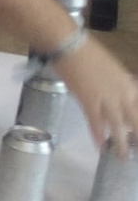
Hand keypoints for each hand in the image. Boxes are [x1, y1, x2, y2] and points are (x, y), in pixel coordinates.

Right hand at [54, 38, 137, 153]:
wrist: (70, 45)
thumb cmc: (87, 53)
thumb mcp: (111, 69)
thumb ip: (118, 84)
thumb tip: (119, 95)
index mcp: (129, 83)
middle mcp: (123, 93)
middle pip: (135, 119)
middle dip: (137, 136)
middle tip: (137, 150)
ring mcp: (106, 98)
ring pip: (118, 125)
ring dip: (121, 143)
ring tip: (122, 155)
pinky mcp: (89, 101)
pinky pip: (96, 122)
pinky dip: (98, 135)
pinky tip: (100, 146)